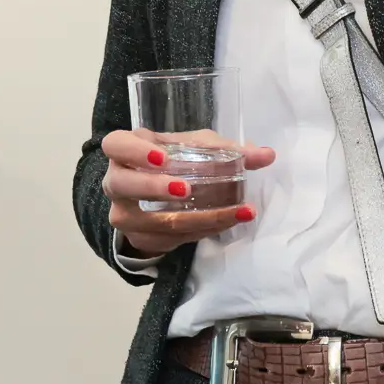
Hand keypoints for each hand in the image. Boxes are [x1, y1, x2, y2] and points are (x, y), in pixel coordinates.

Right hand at [100, 128, 276, 256]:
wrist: (153, 198)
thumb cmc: (172, 162)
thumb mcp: (195, 149)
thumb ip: (228, 150)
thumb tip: (267, 155)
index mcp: (125, 149)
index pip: (115, 144)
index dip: (134, 151)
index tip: (163, 158)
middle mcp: (117, 181)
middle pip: (122, 184)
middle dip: (153, 188)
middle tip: (186, 190)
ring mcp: (124, 213)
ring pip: (147, 220)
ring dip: (190, 218)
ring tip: (226, 215)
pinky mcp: (139, 238)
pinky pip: (166, 238)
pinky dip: (197, 232)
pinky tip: (223, 224)